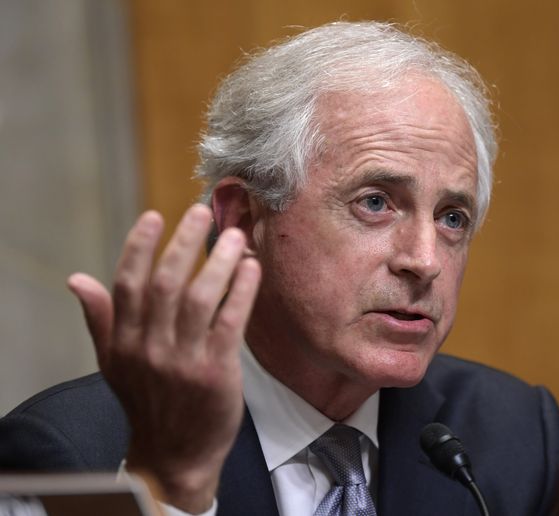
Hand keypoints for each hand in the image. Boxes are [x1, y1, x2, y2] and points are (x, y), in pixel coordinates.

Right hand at [67, 205, 260, 511]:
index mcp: (124, 341)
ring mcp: (183, 360)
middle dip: (184, 243)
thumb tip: (76, 279)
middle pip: (165, 283)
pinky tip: (251, 268)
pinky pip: (230, 322)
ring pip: (200, 298)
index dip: (140, 246)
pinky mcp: (216, 372)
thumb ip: (101, 318)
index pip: (127, 283)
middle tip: (202, 212)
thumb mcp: (115, 363)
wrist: (175, 453)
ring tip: (235, 235)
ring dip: (218, 262)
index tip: (155, 216)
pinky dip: (241, 292)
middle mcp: (150, 347)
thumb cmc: (148, 401)